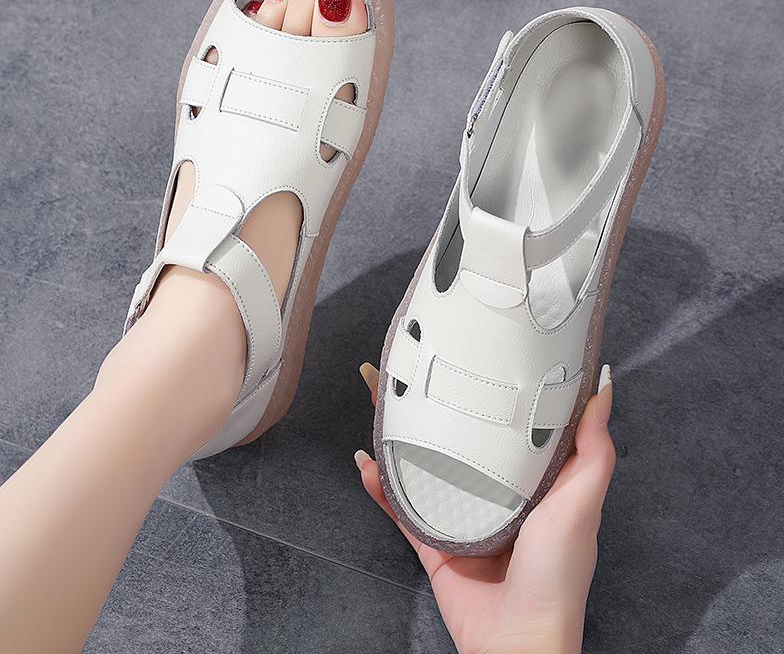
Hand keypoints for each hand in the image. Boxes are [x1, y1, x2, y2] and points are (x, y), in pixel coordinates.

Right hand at [354, 362, 615, 653]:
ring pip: (424, 463)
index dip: (490, 385)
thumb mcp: (582, 502)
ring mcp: (461, 515)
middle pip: (457, 436)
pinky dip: (382, 487)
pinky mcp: (435, 541)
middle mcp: (495, 491)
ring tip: (379, 400)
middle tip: (406, 368)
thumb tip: (603, 386)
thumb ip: (593, 449)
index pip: (508, 421)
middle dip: (431, 403)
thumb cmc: (557, 574)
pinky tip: (367, 463)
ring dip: (398, 433)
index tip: (473, 347)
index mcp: (532, 478)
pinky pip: (402, 508)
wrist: (517, 640)